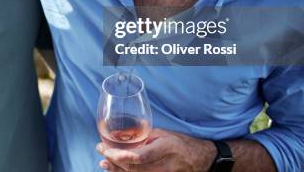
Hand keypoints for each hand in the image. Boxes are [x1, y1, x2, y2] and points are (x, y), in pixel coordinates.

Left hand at [96, 128, 215, 171]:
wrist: (202, 159)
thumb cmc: (181, 143)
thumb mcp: (164, 134)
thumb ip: (144, 137)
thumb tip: (121, 136)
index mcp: (166, 148)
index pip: (139, 156)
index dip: (119, 156)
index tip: (105, 149)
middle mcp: (166, 165)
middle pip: (134, 169)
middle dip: (114, 163)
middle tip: (101, 154)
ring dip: (118, 171)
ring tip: (105, 164)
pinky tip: (117, 171)